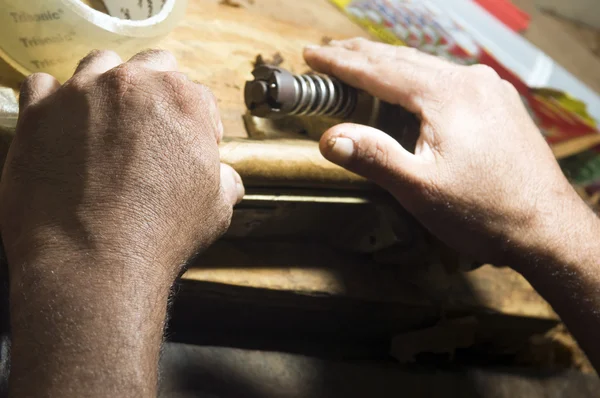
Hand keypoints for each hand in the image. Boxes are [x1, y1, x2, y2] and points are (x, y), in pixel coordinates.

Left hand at [1, 49, 243, 279]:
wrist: (93, 263)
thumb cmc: (160, 235)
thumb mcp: (216, 209)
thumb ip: (226, 181)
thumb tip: (227, 177)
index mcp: (183, 101)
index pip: (198, 95)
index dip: (198, 123)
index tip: (189, 146)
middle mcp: (133, 84)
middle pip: (152, 66)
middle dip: (158, 91)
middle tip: (152, 128)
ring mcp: (80, 92)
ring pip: (99, 64)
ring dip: (108, 85)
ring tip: (105, 122)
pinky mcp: (38, 111)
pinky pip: (43, 85)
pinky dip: (54, 100)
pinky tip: (62, 128)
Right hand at [304, 39, 590, 267]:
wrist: (547, 228)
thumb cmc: (485, 213)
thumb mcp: (420, 190)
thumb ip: (374, 157)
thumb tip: (330, 137)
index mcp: (447, 95)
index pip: (379, 71)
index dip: (341, 64)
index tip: (312, 57)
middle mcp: (470, 81)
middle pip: (402, 60)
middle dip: (361, 56)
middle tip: (328, 53)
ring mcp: (489, 90)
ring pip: (426, 68)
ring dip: (389, 66)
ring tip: (360, 63)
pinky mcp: (499, 105)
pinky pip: (448, 80)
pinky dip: (417, 79)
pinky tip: (409, 86)